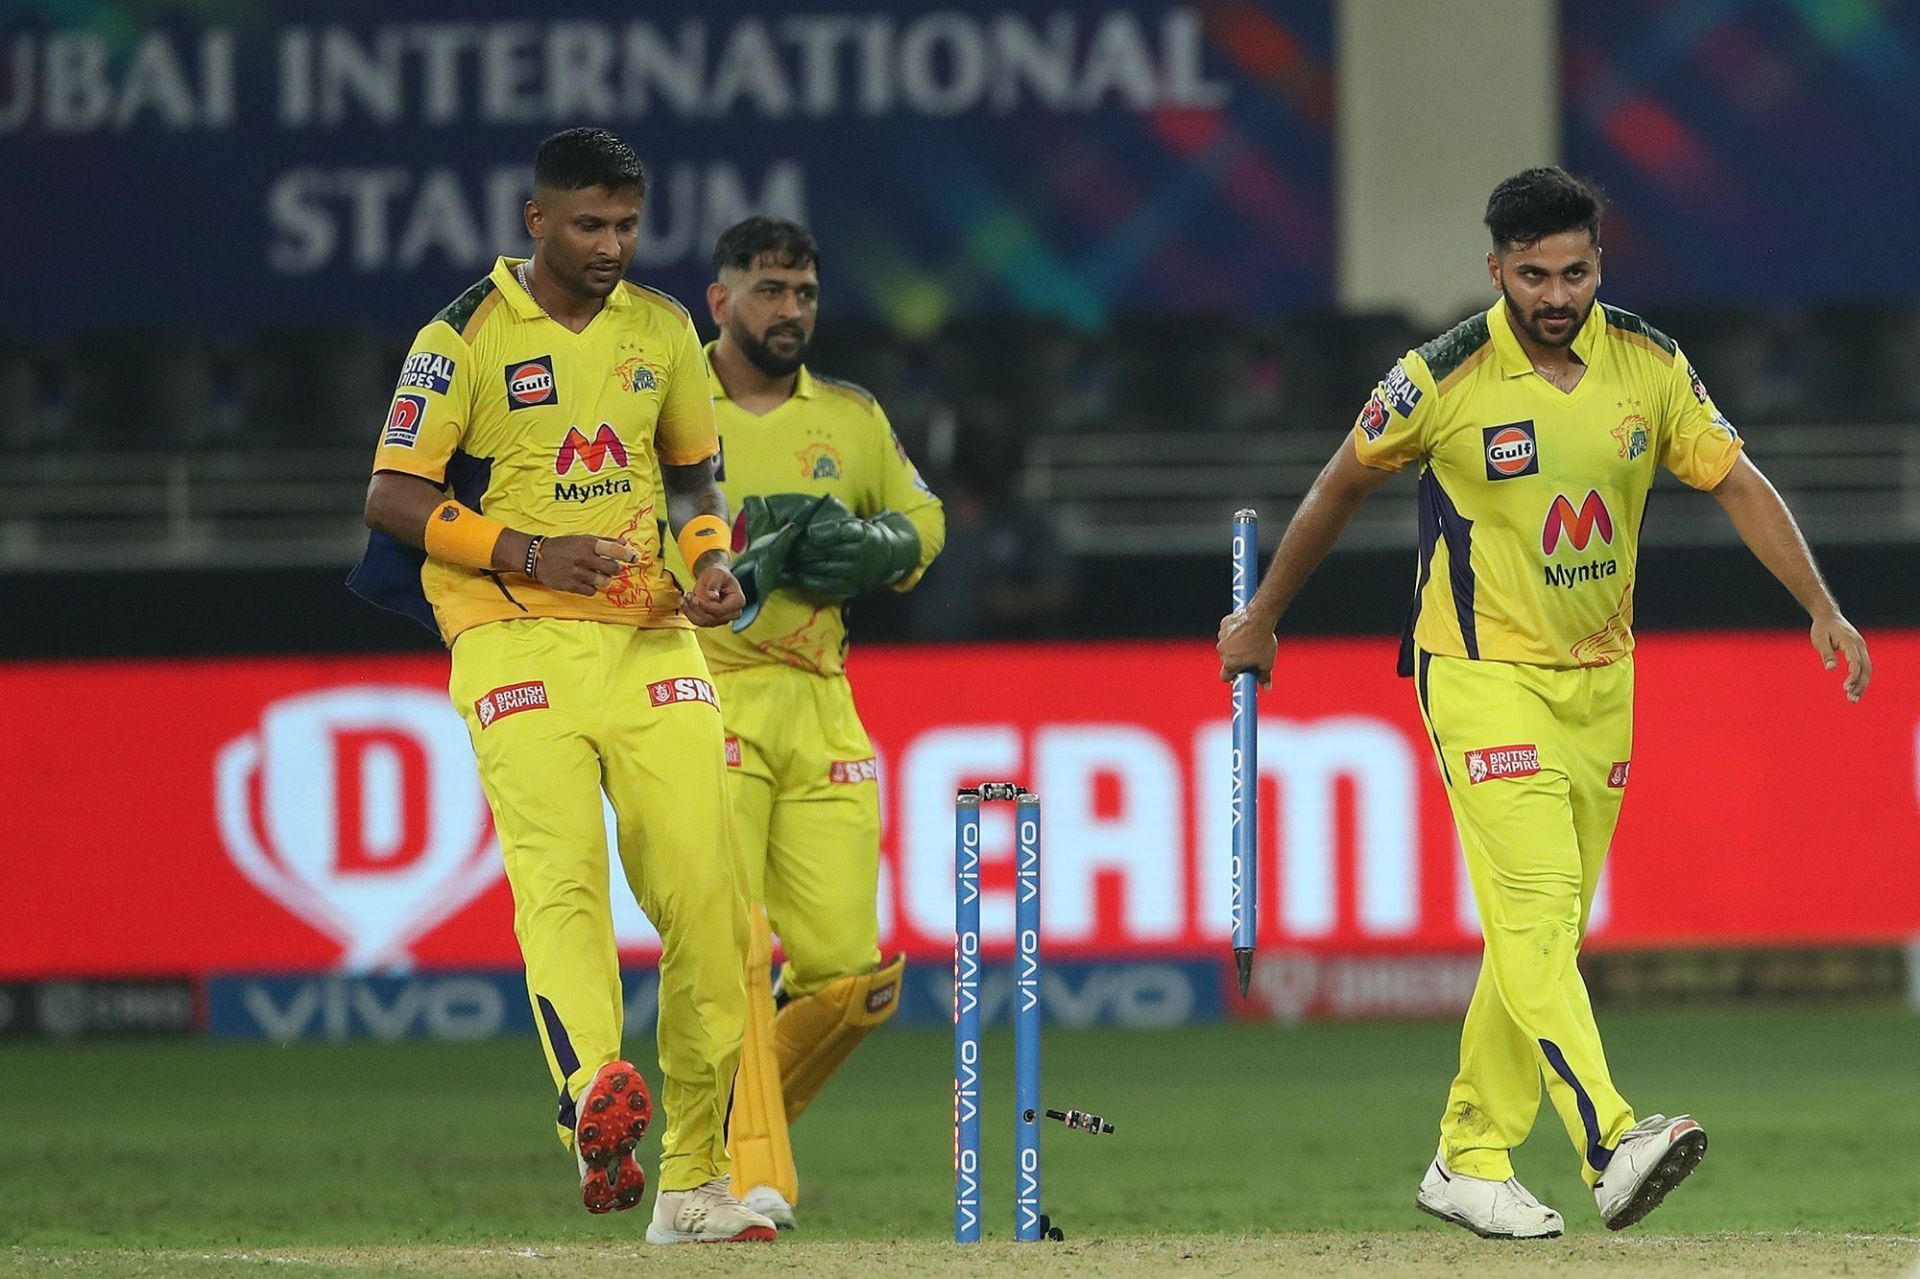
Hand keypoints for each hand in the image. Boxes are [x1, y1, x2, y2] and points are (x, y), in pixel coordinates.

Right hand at [534, 535, 637, 596]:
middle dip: (615, 569)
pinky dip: (592, 587)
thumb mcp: (583, 539)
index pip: (614, 550)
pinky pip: (591, 591)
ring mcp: (577, 573)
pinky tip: (586, 581)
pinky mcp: (571, 585)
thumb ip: (604, 541)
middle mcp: (583, 558)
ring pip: (603, 581)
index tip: (634, 558)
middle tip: (612, 568)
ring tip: (597, 574)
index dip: (627, 555)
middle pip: (612, 568)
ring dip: (604, 579)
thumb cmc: (563, 546)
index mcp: (588, 544)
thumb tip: (625, 543)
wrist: (537, 557)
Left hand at [683, 558, 745, 625]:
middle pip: (712, 618)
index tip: (694, 597)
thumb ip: (715, 584)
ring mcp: (723, 618)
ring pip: (704, 622)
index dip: (706, 606)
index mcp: (738, 601)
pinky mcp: (713, 620)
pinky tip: (684, 603)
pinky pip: (699, 622)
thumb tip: (712, 596)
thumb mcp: (717, 573)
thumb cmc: (718, 573)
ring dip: (691, 612)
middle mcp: (733, 613)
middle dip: (696, 609)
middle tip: (687, 595)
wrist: (714, 577)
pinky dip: (689, 614)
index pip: (721, 610)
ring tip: (684, 598)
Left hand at [790, 510, 919, 601]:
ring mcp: (857, 572)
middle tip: (787, 547)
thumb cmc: (862, 536)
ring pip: (826, 568)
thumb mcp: (856, 524)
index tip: (808, 531)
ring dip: (803, 566)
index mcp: (863, 533)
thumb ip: (834, 524)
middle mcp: (861, 553)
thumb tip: (802, 523)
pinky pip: (829, 585)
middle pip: (831, 551)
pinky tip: (796, 577)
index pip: (844, 531)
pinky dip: (810, 581)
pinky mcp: (853, 587)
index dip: (826, 532)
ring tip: (785, 562)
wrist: (888, 556)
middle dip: (806, 550)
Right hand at [1217, 607, 1275, 688]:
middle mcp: (1222, 651)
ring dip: (1234, 645)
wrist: (1260, 618)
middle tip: (1250, 655)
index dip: (1232, 677)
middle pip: (1226, 660)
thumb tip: (1267, 688)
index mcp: (1230, 663)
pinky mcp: (1224, 625)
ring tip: (1250, 640)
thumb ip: (1264, 677)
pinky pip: (1227, 632)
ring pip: (1226, 645)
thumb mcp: (1266, 662)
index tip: (1240, 673)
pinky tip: (1245, 629)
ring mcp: (1222, 637)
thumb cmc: (1263, 642)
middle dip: (1236, 659)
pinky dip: (1234, 632)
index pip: (1225, 677)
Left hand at [1810, 610, 1870, 702]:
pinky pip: (1864, 666)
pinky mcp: (1860, 651)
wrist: (1828, 616)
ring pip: (1867, 669)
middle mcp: (1860, 645)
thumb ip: (1826, 654)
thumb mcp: (1820, 640)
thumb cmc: (1822, 628)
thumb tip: (1830, 668)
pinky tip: (1855, 689)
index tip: (1845, 688)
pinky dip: (1861, 678)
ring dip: (1862, 685)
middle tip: (1851, 700)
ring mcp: (1862, 648)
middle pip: (1866, 668)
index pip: (1856, 662)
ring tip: (1853, 699)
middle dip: (1860, 685)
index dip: (1853, 676)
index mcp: (1850, 642)